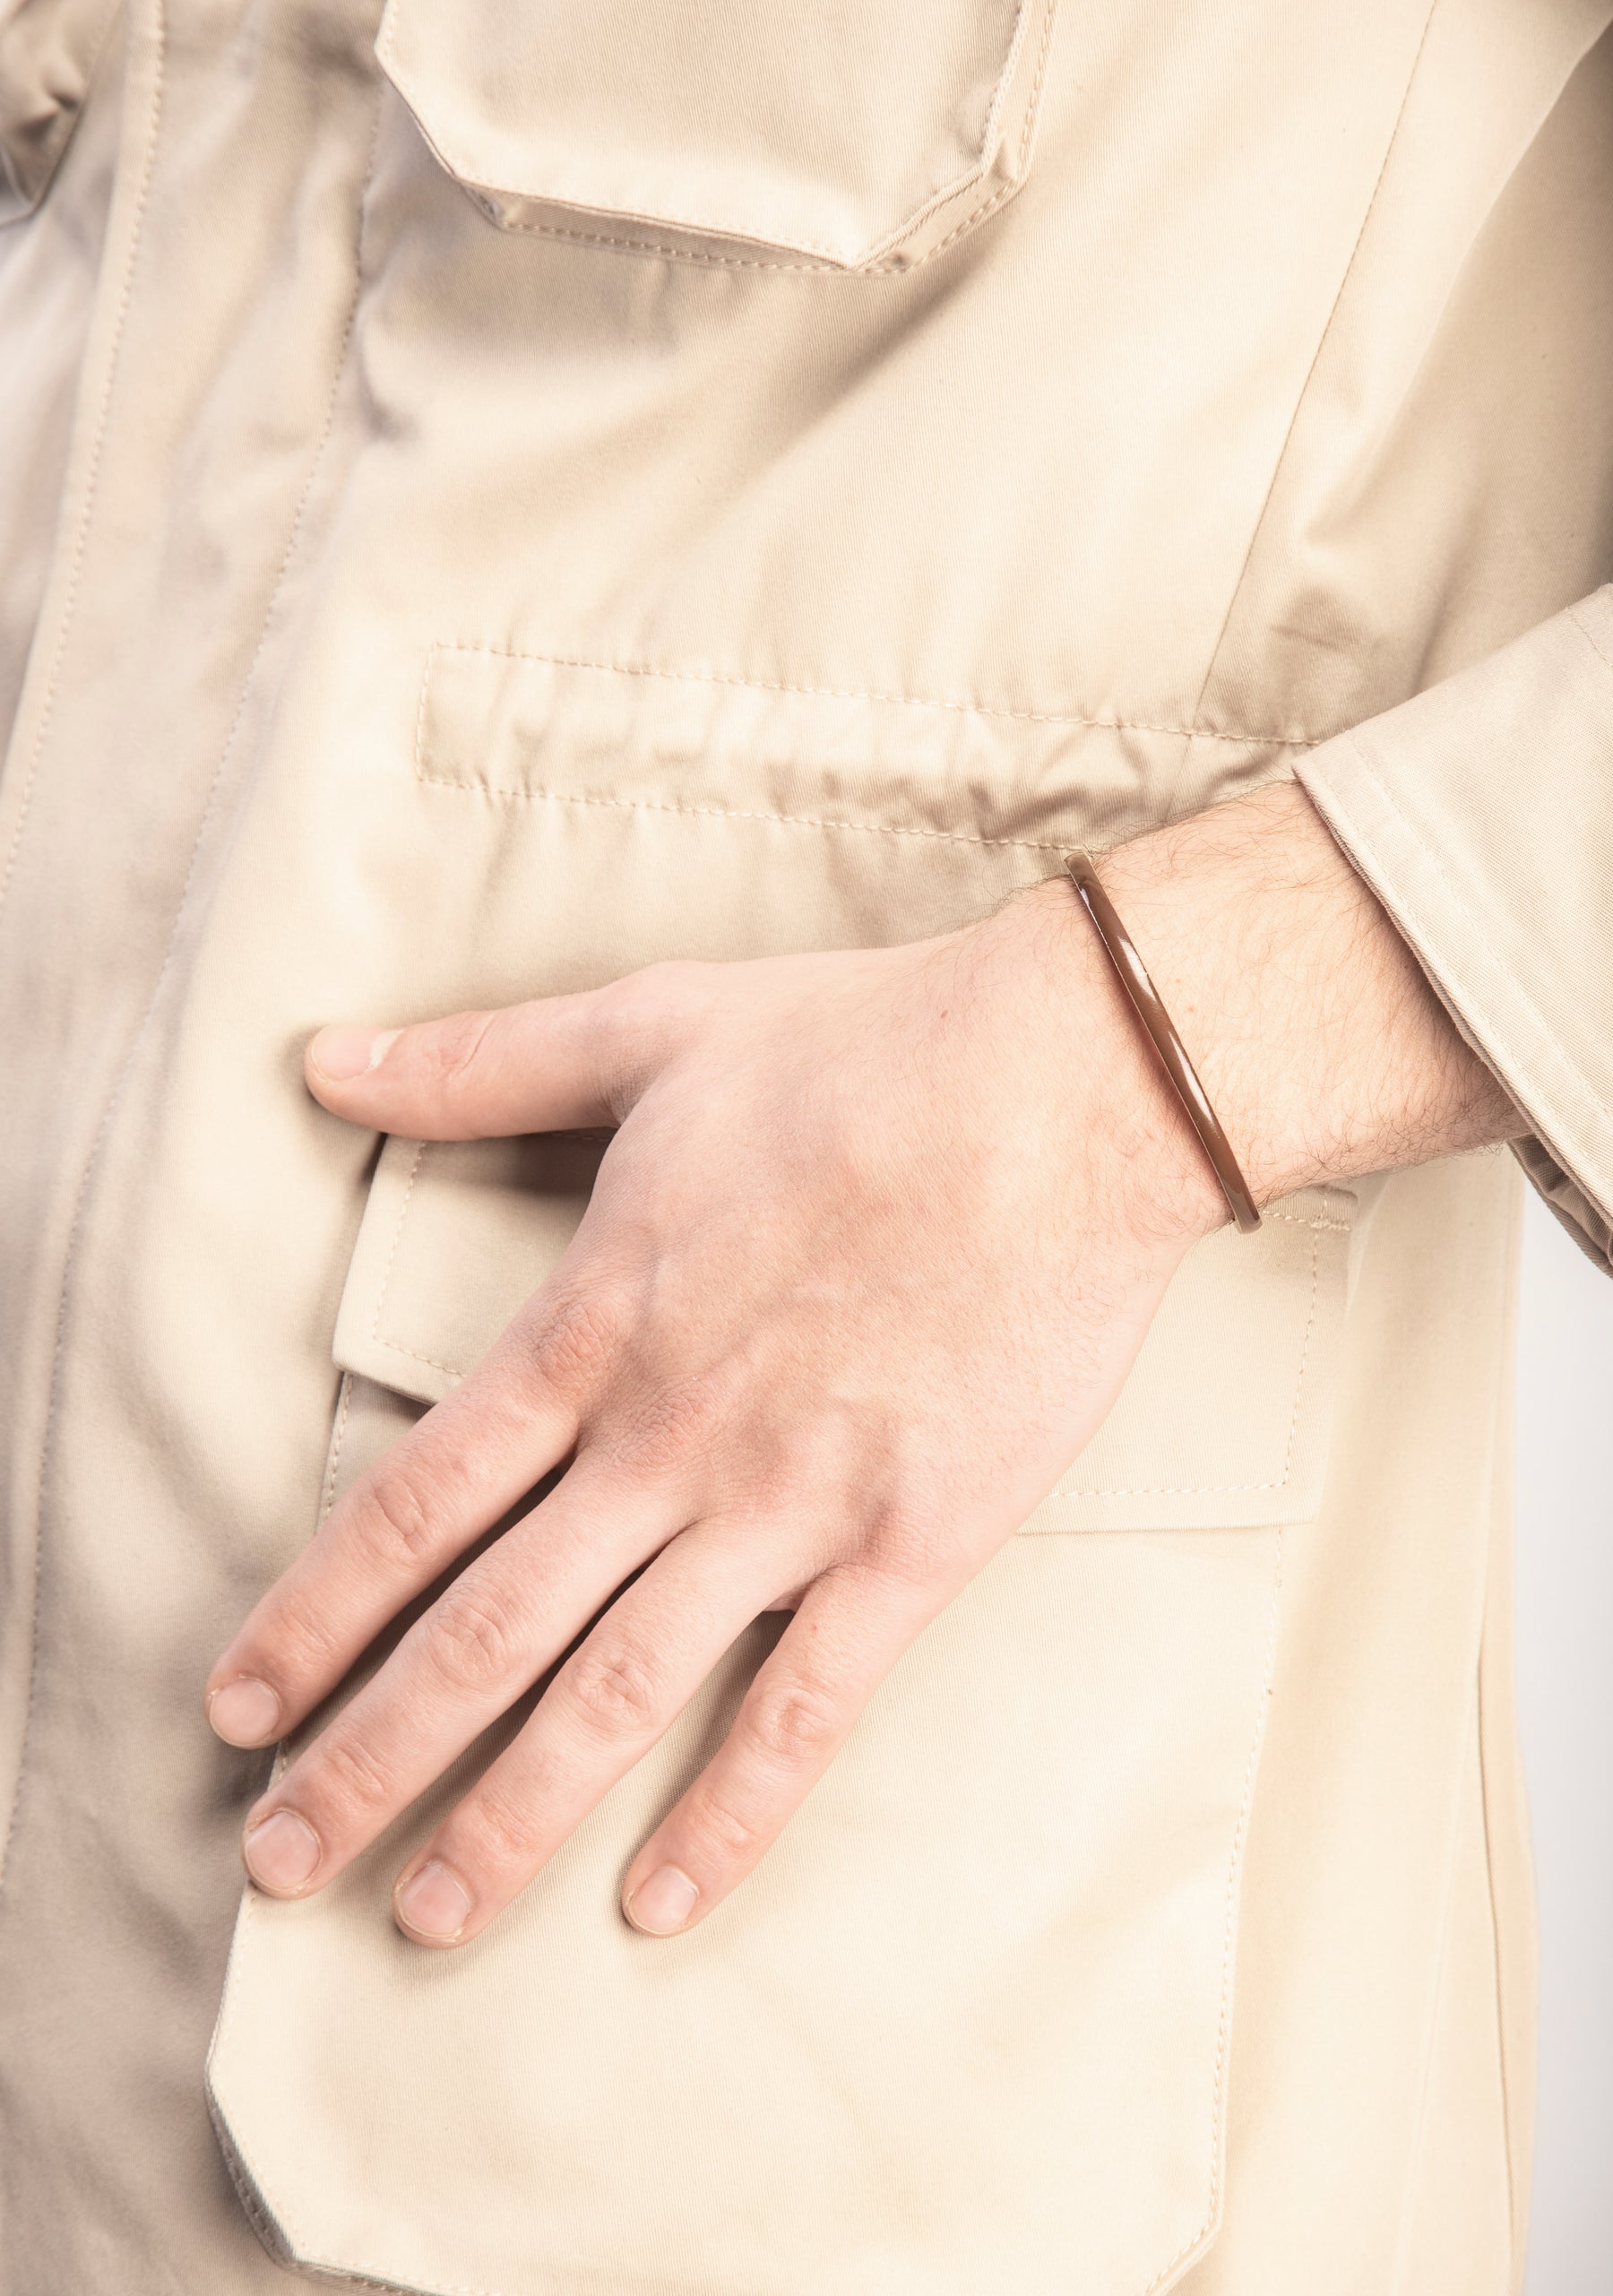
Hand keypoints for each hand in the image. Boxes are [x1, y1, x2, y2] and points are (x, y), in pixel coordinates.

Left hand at [204, 785, 1515, 1944]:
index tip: (235, 1705)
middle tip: (280, 1863)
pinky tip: (663, 1906)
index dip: (313, 1613)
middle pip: (484, 1631)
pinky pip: (807, 1707)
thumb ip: (479, 1067)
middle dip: (367, 1756)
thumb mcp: (645, 1027)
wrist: (1063, 1088)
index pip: (414, 1504)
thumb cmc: (861, 1049)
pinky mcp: (910, 1543)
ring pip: (617, 1692)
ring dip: (511, 1813)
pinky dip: (734, 1815)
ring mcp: (787, 1503)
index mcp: (594, 1329)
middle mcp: (666, 1441)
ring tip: (429, 1918)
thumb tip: (325, 1061)